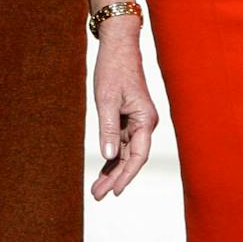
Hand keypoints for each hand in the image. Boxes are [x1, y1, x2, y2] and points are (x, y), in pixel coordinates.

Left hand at [90, 27, 159, 199]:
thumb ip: (108, 129)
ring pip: (125, 153)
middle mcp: (145, 123)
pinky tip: (102, 171)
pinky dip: (111, 157)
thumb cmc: (113, 70)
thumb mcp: (106, 100)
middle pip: (131, 158)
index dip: (126, 176)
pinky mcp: (128, 117)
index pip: (138, 156)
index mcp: (146, 119)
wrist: (117, 46)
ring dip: (112, 171)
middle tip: (98, 196)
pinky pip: (121, 143)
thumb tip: (109, 157)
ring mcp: (137, 121)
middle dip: (116, 178)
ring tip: (96, 190)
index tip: (115, 192)